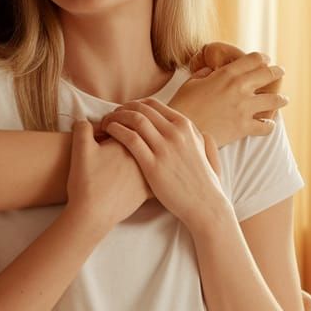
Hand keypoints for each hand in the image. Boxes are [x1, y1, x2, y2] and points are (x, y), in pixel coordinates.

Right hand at [64, 121, 147, 232]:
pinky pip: (154, 178)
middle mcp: (143, 155)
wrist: (92, 214)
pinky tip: (141, 176)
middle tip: (110, 152)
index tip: (104, 136)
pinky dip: (150, 176)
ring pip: (150, 158)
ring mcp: (148, 173)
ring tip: (120, 166)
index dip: (114, 128)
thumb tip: (85, 120)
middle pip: (139, 141)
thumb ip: (83, 128)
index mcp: (128, 141)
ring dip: (142, 156)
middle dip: (129, 141)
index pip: (127, 126)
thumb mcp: (79, 149)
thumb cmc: (85, 181)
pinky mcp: (148, 190)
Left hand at [102, 99, 229, 230]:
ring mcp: (165, 148)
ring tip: (106, 124)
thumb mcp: (205, 152)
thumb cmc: (203, 182)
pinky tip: (109, 134)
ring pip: (134, 120)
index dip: (133, 104)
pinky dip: (116, 131)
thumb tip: (200, 132)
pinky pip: (130, 139)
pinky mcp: (153, 165)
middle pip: (140, 109)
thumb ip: (198, 138)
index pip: (152, 104)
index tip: (123, 112)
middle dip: (121, 109)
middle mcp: (175, 133)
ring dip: (116, 118)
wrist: (205, 205)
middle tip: (110, 117)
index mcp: (185, 126)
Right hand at [166, 52, 287, 145]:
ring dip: (281, 99)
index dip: (262, 58)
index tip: (266, 59)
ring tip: (284, 100)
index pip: (254, 59)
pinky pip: (265, 126)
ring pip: (274, 100)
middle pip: (268, 75)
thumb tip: (212, 70)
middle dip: (277, 72)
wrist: (180, 130)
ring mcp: (244, 108)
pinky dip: (268, 126)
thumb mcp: (191, 83)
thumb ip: (205, 73)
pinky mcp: (243, 127)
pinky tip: (268, 125)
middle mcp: (239, 88)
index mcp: (226, 75)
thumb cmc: (182, 105)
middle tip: (280, 72)